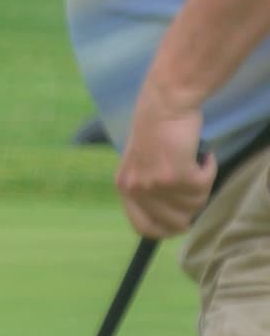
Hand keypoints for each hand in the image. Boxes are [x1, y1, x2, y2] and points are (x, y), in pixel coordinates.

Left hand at [119, 94, 213, 237]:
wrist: (164, 105)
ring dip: (202, 184)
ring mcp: (156, 184)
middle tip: (195, 186)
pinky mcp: (177, 175)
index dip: (166, 230)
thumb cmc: (156, 131)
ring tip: (195, 163)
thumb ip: (148, 189)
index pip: (143, 227)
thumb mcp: (141, 164)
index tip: (182, 224)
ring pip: (195, 204)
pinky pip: (205, 185)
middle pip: (175, 222)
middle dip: (192, 207)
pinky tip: (202, 155)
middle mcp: (137, 189)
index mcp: (124, 188)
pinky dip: (210, 170)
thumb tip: (171, 217)